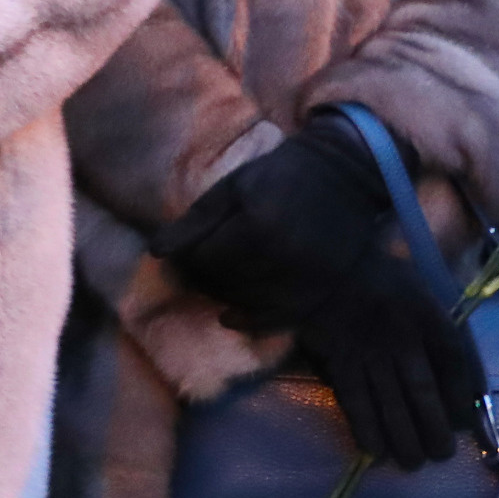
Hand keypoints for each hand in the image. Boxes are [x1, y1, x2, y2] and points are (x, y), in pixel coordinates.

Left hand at [149, 115, 386, 331]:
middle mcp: (284, 258)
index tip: (180, 254)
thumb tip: (156, 253)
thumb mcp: (233, 187)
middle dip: (202, 278)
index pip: (204, 259)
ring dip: (223, 296)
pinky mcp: (320, 293)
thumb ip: (195, 221)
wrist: (342, 177)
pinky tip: (231, 315)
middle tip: (194, 270)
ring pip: (246, 303)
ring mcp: (305, 280)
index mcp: (258, 224)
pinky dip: (250, 321)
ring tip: (215, 282)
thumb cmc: (279, 175)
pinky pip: (276, 321)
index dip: (186, 259)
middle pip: (224, 283)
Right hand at [293, 243, 482, 470]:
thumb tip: (460, 385)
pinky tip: (375, 451)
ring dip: (405, 440)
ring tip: (412, 462)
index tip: (463, 423)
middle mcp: (403, 336)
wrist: (326, 265)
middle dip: (434, 431)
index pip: (454, 364)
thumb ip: (438, 331)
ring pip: (392, 405)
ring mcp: (370, 351)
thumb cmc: (380, 281)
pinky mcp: (341, 361)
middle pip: (424, 393)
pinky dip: (367, 430)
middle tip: (439, 453)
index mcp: (427, 315)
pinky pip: (356, 403)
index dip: (462, 400)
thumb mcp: (421, 293)